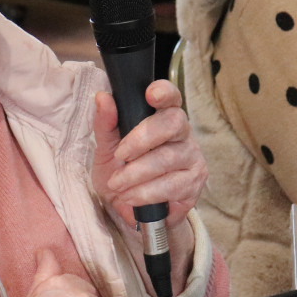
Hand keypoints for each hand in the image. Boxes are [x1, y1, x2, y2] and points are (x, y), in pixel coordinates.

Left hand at [91, 81, 206, 290]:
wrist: (127, 205)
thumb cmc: (121, 168)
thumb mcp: (106, 146)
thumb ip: (106, 123)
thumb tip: (102, 98)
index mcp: (163, 116)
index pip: (171, 97)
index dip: (164, 92)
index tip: (150, 94)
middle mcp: (183, 133)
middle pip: (173, 123)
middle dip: (141, 140)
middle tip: (120, 156)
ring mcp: (192, 158)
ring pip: (168, 158)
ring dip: (137, 174)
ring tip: (118, 185)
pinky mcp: (194, 184)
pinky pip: (171, 186)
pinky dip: (146, 194)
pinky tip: (132, 197)